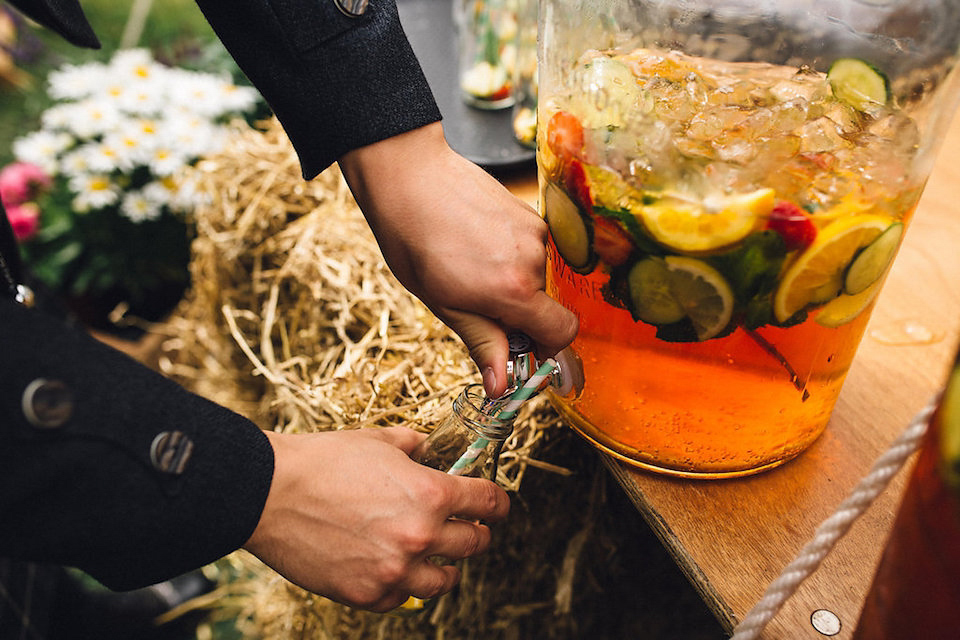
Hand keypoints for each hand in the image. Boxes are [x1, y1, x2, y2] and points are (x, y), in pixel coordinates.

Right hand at [242, 427, 509, 611]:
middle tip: (471, 529)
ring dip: (446, 567)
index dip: (497, 503)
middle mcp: (421, 536)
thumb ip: (413, 446)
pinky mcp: (368, 595)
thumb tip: (427, 449)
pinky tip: (394, 569)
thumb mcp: (378, 441)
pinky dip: (403, 586)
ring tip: (438, 559)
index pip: (489, 503)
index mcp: (431, 493)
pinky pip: (403, 599)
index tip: (496, 506)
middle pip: (475, 543)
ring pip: (445, 580)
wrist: (270, 493)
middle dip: (476, 533)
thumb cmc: (322, 462)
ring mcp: (395, 570)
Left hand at [339, 122, 578, 396]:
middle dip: (520, 316)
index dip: (548, 349)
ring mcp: (536, 232)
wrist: (410, 178)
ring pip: (538, 277)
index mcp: (514, 291)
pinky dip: (512, 259)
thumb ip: (483, 344)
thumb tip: (501, 387)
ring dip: (514, 285)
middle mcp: (535, 260)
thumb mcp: (445, 305)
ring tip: (471, 270)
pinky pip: (532, 251)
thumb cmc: (416, 242)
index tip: (525, 354)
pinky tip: (478, 247)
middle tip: (478, 308)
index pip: (562, 332)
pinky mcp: (531, 212)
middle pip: (546, 306)